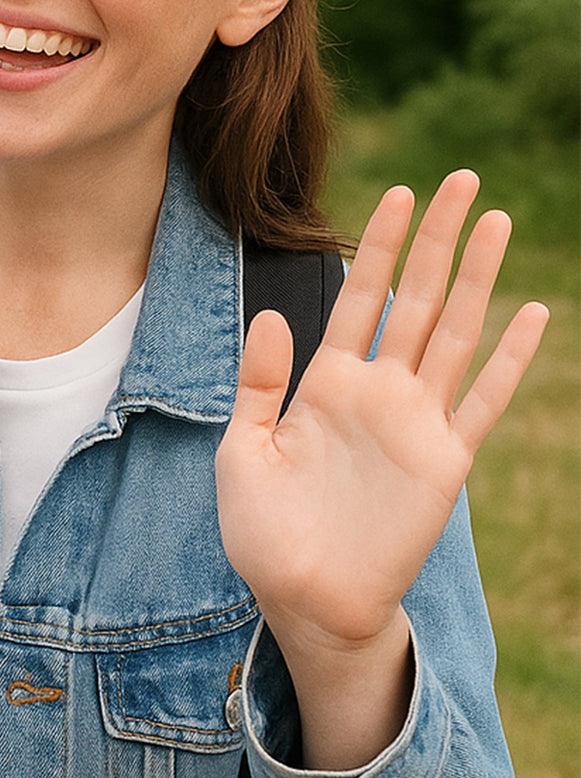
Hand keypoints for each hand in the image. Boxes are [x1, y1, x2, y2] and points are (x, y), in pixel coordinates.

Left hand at [218, 171, 548, 658]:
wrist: (301, 598)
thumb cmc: (263, 529)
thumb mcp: (243, 449)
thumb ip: (259, 382)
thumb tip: (272, 313)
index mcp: (325, 381)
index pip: (359, 295)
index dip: (379, 244)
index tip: (397, 192)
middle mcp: (377, 390)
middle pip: (416, 296)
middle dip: (436, 239)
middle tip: (460, 178)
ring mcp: (415, 421)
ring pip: (455, 332)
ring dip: (477, 278)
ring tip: (495, 222)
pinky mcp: (445, 461)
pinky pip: (483, 400)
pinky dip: (510, 360)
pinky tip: (534, 315)